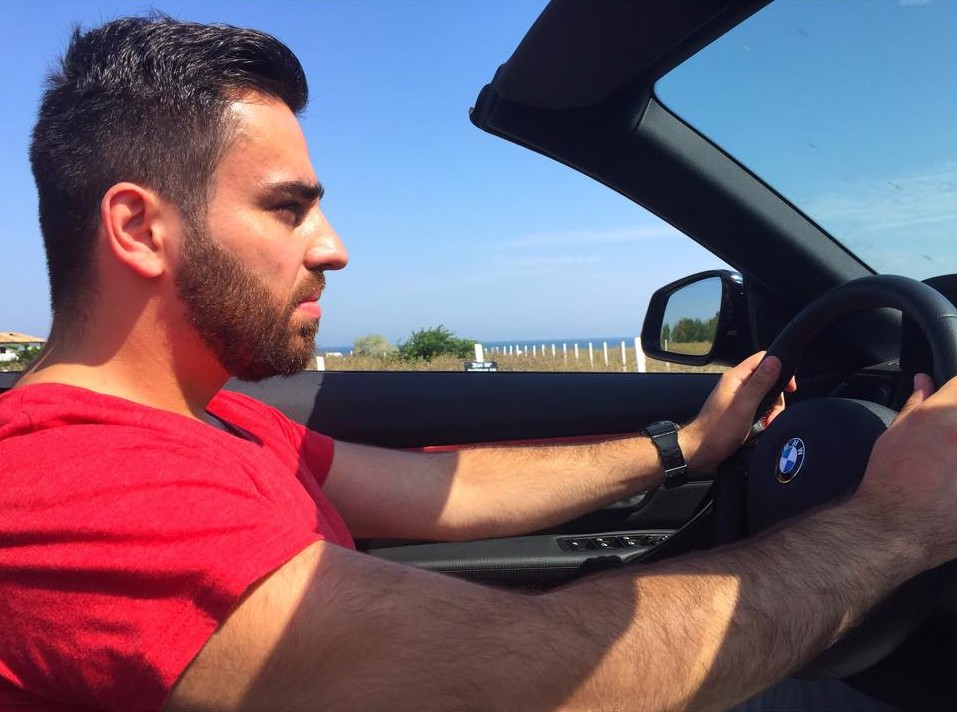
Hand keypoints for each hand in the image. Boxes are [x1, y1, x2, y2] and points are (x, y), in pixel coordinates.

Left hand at [681, 352, 795, 472]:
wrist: (702, 452)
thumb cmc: (718, 430)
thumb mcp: (744, 405)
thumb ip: (760, 383)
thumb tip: (775, 360)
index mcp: (736, 378)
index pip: (763, 359)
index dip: (780, 368)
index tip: (789, 387)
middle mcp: (737, 386)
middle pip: (768, 380)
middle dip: (776, 398)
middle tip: (772, 415)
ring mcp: (738, 399)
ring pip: (766, 397)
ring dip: (771, 411)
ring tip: (765, 425)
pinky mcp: (740, 412)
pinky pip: (759, 410)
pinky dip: (764, 419)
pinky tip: (761, 429)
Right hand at [856, 373, 956, 568]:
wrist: (896, 527)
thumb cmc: (891, 481)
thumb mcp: (895, 435)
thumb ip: (916, 403)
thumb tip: (925, 381)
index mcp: (946, 413)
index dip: (953, 396)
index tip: (948, 408)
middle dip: (955, 429)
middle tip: (944, 449)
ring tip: (947, 469)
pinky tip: (951, 485)